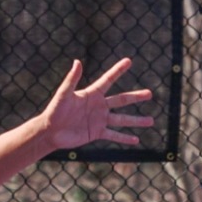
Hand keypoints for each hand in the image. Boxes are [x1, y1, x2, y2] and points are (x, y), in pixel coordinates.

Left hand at [39, 59, 155, 150]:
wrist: (50, 131)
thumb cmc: (55, 111)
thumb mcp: (63, 94)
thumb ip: (71, 79)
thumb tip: (77, 61)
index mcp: (92, 94)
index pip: (108, 80)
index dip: (118, 70)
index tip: (129, 61)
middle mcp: (99, 106)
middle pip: (121, 100)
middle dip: (136, 97)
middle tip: (150, 94)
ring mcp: (99, 120)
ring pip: (122, 119)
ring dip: (136, 121)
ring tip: (151, 121)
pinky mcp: (97, 133)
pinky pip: (113, 135)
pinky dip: (124, 138)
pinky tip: (136, 140)